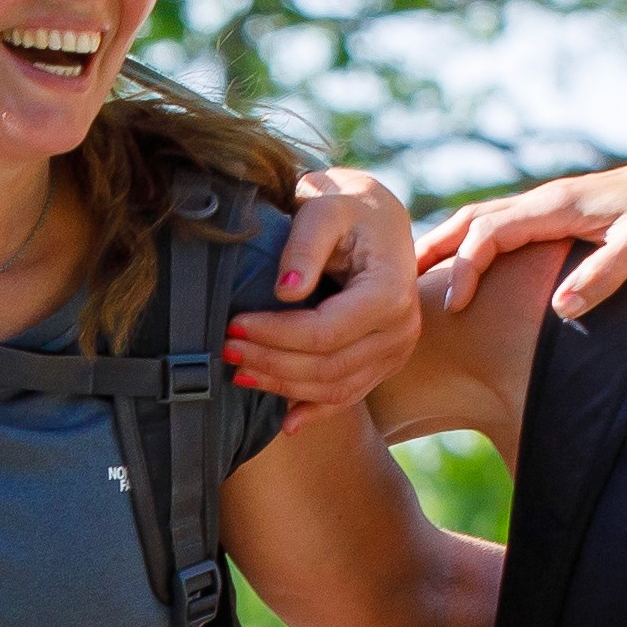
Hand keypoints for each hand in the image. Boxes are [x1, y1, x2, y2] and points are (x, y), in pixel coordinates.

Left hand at [228, 167, 421, 432]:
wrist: (375, 215)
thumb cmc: (346, 205)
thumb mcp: (325, 205)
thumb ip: (305, 245)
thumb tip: (285, 292)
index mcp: (390, 290)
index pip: (325, 332)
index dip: (275, 335)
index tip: (233, 323)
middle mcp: (402, 327)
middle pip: (328, 366)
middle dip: (271, 362)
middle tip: (225, 349)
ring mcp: (396, 350)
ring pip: (335, 387)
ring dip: (283, 386)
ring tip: (239, 371)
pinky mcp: (384, 362)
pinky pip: (349, 395)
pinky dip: (314, 409)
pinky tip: (285, 421)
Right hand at [423, 143, 626, 317]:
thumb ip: (604, 275)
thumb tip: (561, 310)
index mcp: (555, 205)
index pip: (489, 234)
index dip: (465, 270)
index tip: (453, 308)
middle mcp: (546, 198)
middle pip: (472, 219)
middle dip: (433, 250)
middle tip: (396, 281)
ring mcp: (551, 201)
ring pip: (483, 217)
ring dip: (449, 242)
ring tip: (416, 272)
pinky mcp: (561, 210)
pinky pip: (502, 221)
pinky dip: (473, 239)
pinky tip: (468, 262)